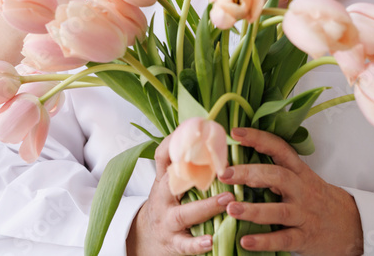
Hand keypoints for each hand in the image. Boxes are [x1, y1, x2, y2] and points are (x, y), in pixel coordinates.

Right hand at [126, 135, 231, 254]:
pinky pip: (185, 244)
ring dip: (206, 207)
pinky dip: (198, 244)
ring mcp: (167, 222)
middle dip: (193, 173)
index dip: (176, 142)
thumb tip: (211, 134)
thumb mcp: (169, 184)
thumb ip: (186, 165)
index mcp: (163, 181)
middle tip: (220, 167)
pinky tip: (211, 241)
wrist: (146, 239)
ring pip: (184, 214)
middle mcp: (163, 199)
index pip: (163, 156)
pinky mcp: (174, 243)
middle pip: (173, 183)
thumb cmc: (166, 205)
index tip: (197, 129)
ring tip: (228, 201)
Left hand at [219, 128, 362, 254]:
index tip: (235, 133)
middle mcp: (302, 191)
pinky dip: (264, 241)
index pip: (280, 149)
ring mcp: (304, 215)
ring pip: (278, 211)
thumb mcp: (304, 180)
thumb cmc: (320, 201)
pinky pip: (284, 239)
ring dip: (253, 210)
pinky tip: (245, 241)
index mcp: (300, 173)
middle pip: (277, 176)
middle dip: (249, 173)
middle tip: (224, 173)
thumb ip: (278, 172)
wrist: (354, 227)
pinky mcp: (305, 238)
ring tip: (231, 208)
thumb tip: (239, 162)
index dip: (259, 138)